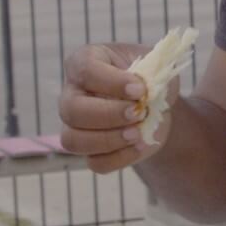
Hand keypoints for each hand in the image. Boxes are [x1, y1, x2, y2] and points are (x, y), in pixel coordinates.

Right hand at [60, 44, 177, 172]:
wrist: (154, 104)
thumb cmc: (147, 77)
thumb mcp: (154, 66)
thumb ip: (152, 73)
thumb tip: (144, 90)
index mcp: (83, 63)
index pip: (84, 70)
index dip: (111, 82)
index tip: (139, 89)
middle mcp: (71, 94)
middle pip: (72, 110)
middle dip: (108, 115)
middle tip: (138, 113)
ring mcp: (75, 126)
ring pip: (73, 140)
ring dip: (109, 140)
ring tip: (138, 133)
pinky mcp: (89, 150)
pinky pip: (94, 162)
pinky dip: (120, 158)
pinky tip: (140, 145)